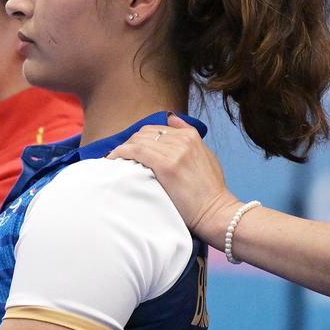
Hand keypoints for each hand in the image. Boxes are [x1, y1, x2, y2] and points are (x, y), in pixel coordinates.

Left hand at [107, 113, 238, 239]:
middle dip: (130, 143)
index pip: (156, 129)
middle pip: (145, 133)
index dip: (140, 139)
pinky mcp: (167, 165)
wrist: (216, 212)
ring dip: (123, 149)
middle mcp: (183, 139)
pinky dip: (121, 153)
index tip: (131, 150)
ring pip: (138, 141)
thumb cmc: (210, 190)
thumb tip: (170, 117)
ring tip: (115, 161)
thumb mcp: (205, 155)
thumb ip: (188, 135)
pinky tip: (112, 160)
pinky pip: (136, 151)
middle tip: (120, 157)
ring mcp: (175, 151)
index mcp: (191, 136)